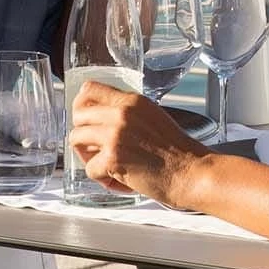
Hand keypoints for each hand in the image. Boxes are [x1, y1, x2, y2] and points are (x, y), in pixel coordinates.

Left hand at [68, 78, 211, 206]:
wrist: (192, 172)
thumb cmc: (178, 153)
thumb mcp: (153, 118)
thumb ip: (128, 115)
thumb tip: (103, 123)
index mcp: (132, 101)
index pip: (90, 89)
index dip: (80, 106)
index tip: (84, 120)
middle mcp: (121, 113)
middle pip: (78, 116)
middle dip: (83, 136)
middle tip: (97, 151)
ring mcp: (115, 134)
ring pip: (76, 140)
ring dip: (88, 157)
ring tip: (108, 167)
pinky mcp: (113, 157)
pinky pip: (89, 169)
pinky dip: (101, 179)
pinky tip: (120, 180)